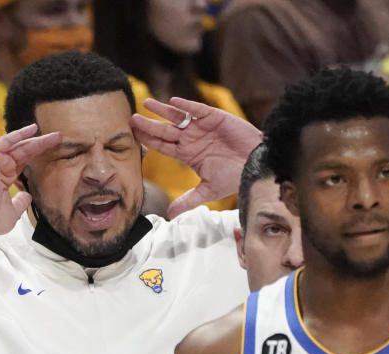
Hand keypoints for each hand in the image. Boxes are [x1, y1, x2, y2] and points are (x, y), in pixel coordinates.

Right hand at [0, 124, 60, 241]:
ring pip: (18, 145)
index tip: (55, 153)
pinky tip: (33, 129)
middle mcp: (0, 168)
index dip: (39, 157)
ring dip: (36, 139)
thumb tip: (27, 196)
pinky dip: (19, 134)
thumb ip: (21, 202)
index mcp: (5, 180)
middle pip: (25, 152)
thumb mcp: (14, 211)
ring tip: (54, 135)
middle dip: (42, 145)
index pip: (25, 164)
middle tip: (58, 138)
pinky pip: (6, 141)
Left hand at [131, 97, 261, 218]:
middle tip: (131, 119)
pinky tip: (174, 102)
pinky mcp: (215, 117)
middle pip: (165, 131)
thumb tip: (169, 216)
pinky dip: (187, 106)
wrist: (256, 164)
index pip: (162, 146)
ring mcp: (202, 127)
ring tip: (147, 103)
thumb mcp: (208, 190)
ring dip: (163, 111)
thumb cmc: (234, 176)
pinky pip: (198, 110)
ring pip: (178, 117)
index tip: (132, 136)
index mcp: (187, 154)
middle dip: (149, 125)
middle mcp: (191, 139)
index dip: (148, 141)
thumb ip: (188, 200)